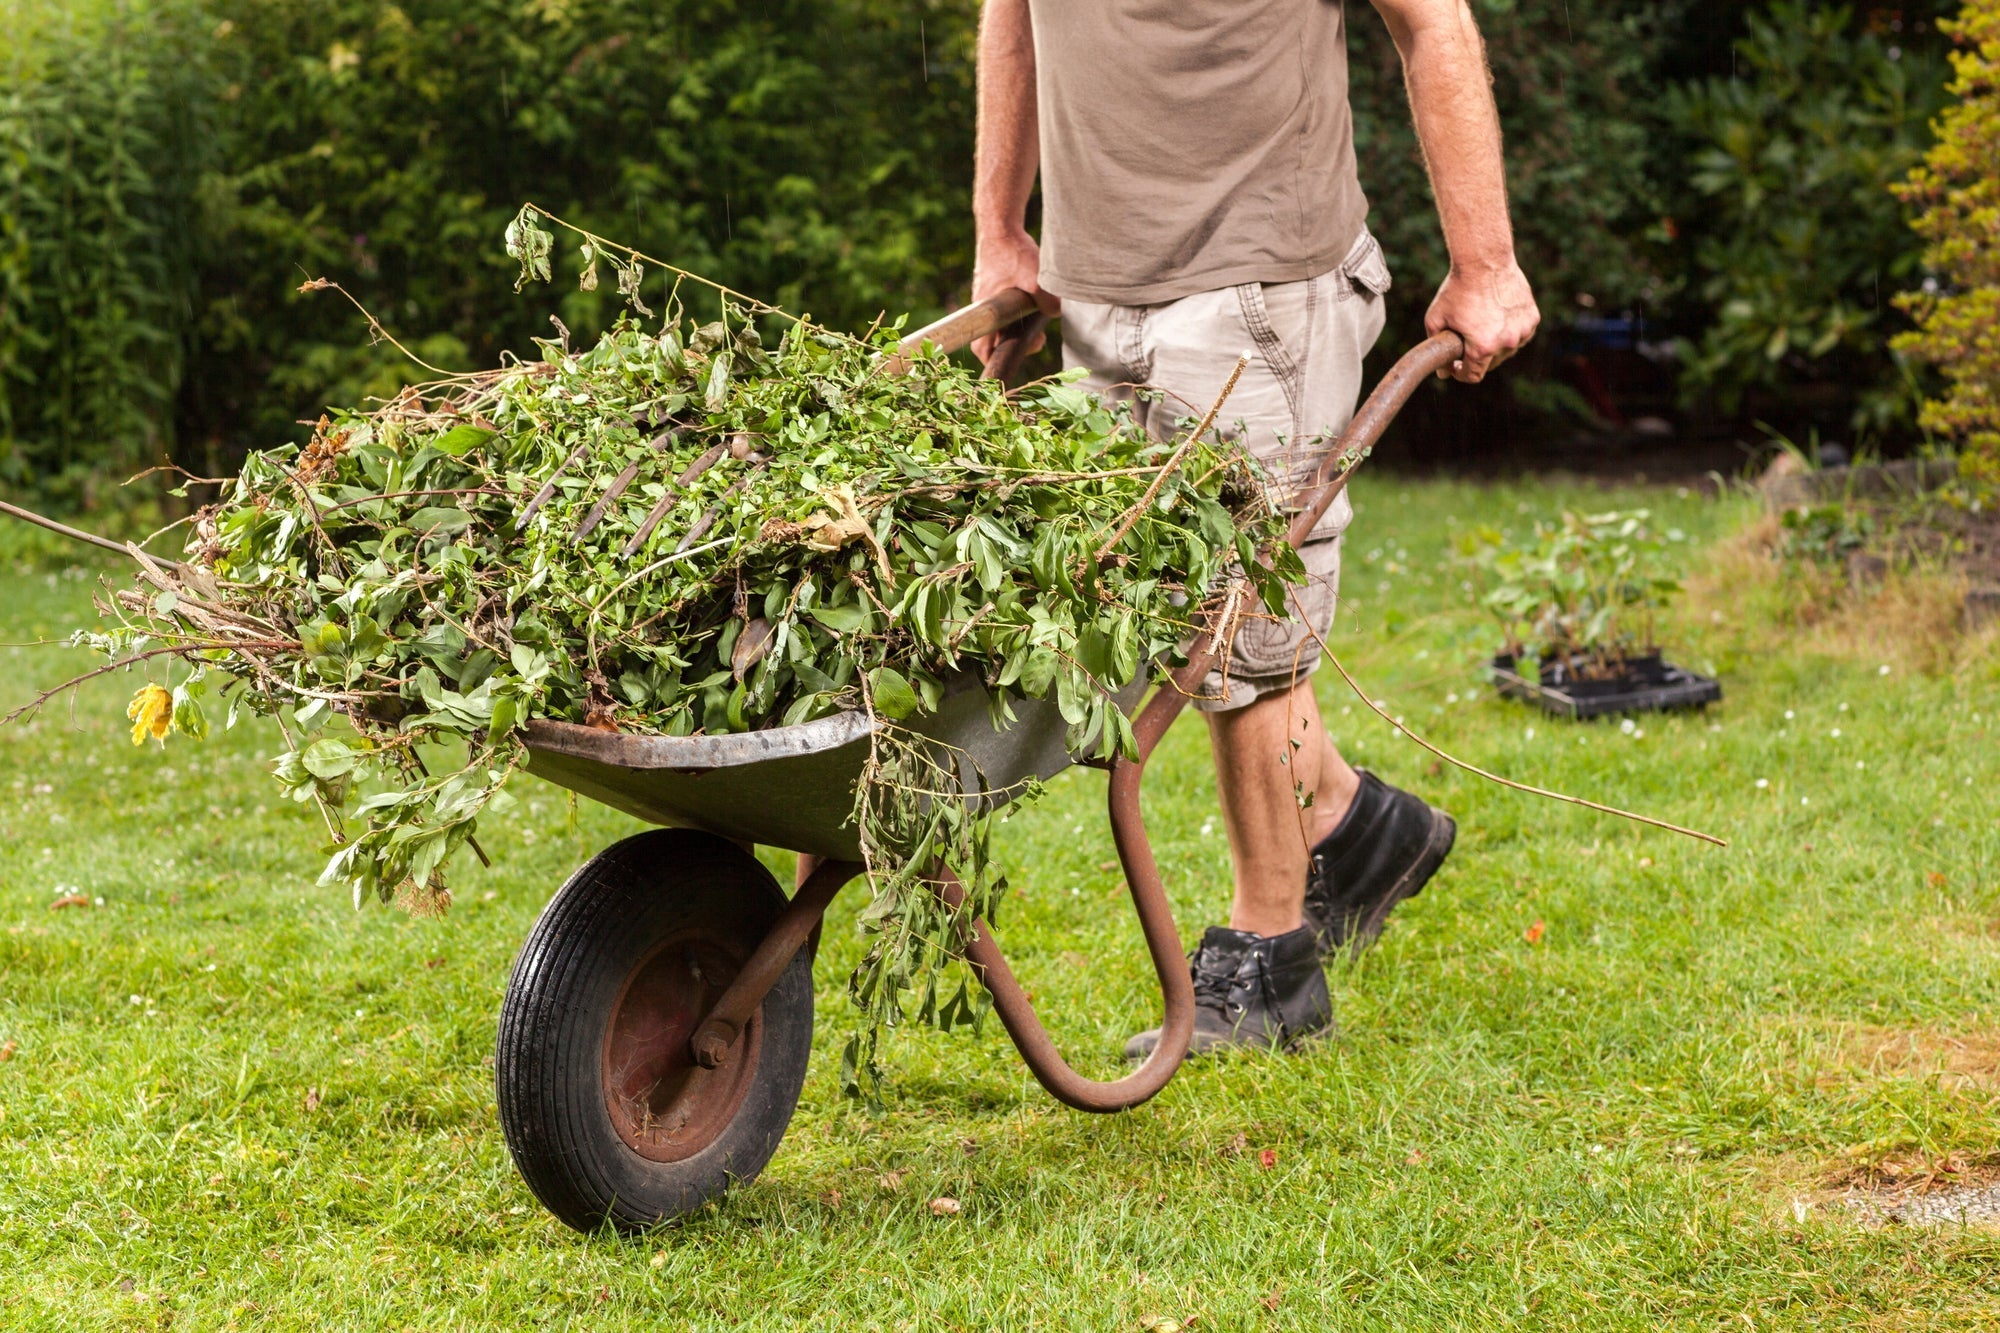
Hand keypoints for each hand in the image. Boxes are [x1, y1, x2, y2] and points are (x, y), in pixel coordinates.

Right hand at [970, 227, 1058, 365]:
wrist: (1001, 225)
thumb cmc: (1013, 252)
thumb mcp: (1035, 278)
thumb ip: (1047, 301)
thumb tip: (1056, 314)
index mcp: (985, 311)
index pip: (981, 348)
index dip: (993, 360)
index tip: (1011, 359)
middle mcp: (982, 307)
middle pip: (993, 339)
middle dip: (1014, 345)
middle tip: (1038, 339)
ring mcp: (986, 296)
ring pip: (1000, 324)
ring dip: (1018, 328)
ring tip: (1038, 319)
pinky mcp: (994, 287)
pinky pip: (1003, 310)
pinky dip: (1017, 314)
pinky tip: (1033, 302)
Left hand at [1424, 259, 1539, 382]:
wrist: (1484, 260)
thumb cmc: (1457, 289)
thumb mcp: (1435, 319)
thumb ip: (1438, 350)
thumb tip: (1444, 373)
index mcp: (1483, 347)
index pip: (1473, 375)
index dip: (1461, 373)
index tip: (1456, 365)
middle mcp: (1506, 342)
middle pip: (1490, 364)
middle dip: (1477, 357)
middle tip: (1466, 341)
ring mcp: (1522, 330)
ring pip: (1507, 349)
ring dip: (1495, 344)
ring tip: (1481, 324)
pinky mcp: (1532, 317)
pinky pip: (1520, 333)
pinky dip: (1509, 330)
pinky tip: (1497, 316)